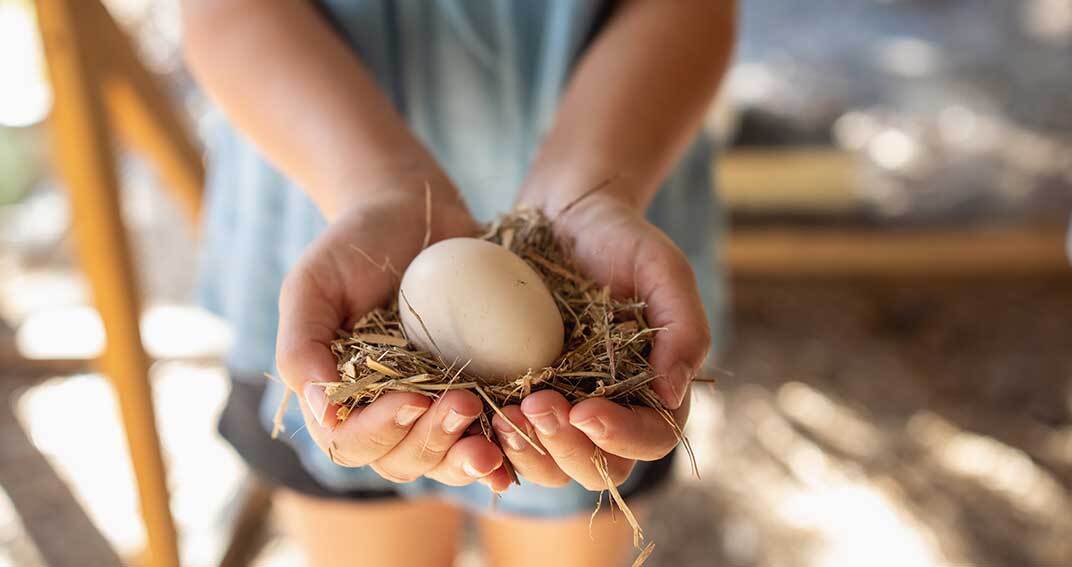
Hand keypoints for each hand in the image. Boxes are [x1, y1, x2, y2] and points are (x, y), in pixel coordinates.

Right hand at [276, 190, 512, 491]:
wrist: (412, 211)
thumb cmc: (353, 245)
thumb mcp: (312, 285)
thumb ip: (301, 348)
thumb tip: (323, 412)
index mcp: (340, 399)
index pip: (353, 442)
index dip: (381, 432)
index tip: (410, 398)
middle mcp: (385, 413)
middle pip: (403, 461)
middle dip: (432, 443)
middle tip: (463, 404)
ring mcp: (432, 406)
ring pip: (445, 460)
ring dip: (467, 457)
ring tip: (494, 441)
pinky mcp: (476, 390)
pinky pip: (488, 433)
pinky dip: (504, 445)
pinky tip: (522, 435)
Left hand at [493, 193, 709, 489]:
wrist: (562, 216)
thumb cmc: (619, 238)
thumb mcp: (662, 268)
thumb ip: (684, 327)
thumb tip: (672, 395)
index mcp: (652, 392)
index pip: (651, 438)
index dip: (621, 436)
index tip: (586, 410)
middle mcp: (608, 412)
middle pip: (597, 467)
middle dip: (566, 448)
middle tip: (536, 406)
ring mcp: (559, 412)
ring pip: (548, 467)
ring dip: (526, 453)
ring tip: (502, 414)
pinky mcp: (514, 401)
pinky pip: (504, 442)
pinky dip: (489, 444)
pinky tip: (471, 419)